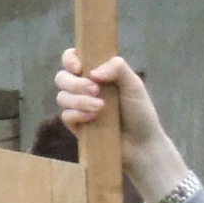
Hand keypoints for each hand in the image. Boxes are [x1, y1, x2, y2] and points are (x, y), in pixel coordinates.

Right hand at [54, 49, 184, 199]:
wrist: (141, 144)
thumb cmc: (140, 112)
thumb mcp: (134, 85)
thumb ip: (117, 68)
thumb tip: (93, 72)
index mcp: (96, 73)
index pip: (72, 58)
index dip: (70, 59)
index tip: (79, 67)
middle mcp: (84, 88)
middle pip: (62, 77)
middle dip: (75, 83)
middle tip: (96, 90)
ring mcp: (78, 107)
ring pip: (62, 97)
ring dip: (79, 100)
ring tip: (101, 107)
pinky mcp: (76, 125)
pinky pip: (65, 116)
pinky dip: (78, 115)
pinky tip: (94, 118)